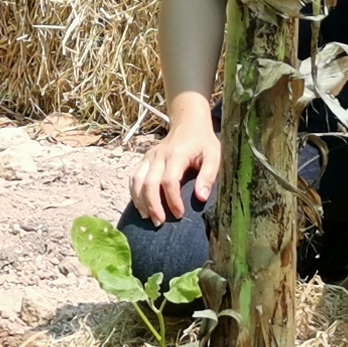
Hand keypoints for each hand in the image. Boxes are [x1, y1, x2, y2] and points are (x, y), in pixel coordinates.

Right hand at [132, 109, 221, 223]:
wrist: (188, 124)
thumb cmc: (203, 143)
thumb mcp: (214, 156)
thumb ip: (209, 176)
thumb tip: (201, 198)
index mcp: (177, 154)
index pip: (169, 180)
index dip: (172, 200)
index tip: (179, 214)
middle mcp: (159, 155)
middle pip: (149, 183)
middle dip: (153, 205)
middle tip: (160, 222)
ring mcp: (149, 157)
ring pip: (137, 181)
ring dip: (141, 202)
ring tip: (149, 218)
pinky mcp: (144, 160)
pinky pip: (134, 178)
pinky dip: (134, 194)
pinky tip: (141, 207)